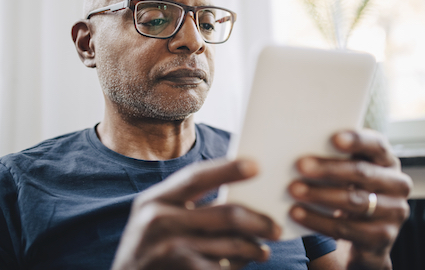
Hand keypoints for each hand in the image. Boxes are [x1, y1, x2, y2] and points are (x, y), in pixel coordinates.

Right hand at [111, 158, 280, 269]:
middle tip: (275, 227)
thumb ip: (185, 202)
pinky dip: (238, 266)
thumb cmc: (148, 245)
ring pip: (231, 245)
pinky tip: (243, 265)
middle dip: (258, 220)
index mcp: (154, 199)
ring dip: (254, 248)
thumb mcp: (155, 216)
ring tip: (262, 249)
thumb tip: (236, 193)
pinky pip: (224, 268)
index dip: (228, 169)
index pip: (196, 177)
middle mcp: (159, 221)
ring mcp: (169, 250)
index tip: (256, 165)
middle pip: (225, 214)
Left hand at [289, 130, 412, 269]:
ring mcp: (394, 212)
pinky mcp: (382, 237)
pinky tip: (297, 213)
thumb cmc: (348, 189)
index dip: (357, 140)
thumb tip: (301, 145)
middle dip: (329, 169)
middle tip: (300, 165)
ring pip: (354, 201)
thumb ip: (334, 156)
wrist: (362, 236)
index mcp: (387, 160)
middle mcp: (397, 184)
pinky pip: (346, 228)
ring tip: (294, 189)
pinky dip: (318, 220)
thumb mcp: (347, 171)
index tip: (334, 138)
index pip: (377, 145)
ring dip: (320, 194)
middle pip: (362, 173)